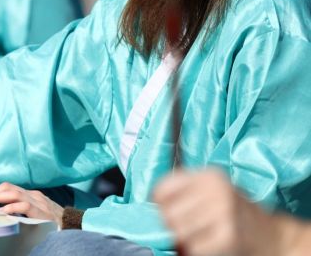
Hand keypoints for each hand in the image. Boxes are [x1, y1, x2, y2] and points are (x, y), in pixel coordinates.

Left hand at [0, 182, 63, 224]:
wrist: (74, 227)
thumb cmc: (55, 224)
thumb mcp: (36, 215)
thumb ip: (22, 211)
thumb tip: (2, 213)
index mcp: (31, 195)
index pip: (7, 188)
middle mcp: (34, 195)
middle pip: (7, 187)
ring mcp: (38, 201)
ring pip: (13, 192)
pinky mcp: (42, 211)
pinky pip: (23, 206)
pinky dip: (10, 208)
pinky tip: (1, 213)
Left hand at [153, 169, 278, 255]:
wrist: (272, 237)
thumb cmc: (235, 213)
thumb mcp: (212, 192)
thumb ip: (185, 194)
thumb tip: (151, 208)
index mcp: (209, 176)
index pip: (162, 189)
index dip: (159, 205)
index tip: (165, 211)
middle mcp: (216, 190)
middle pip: (167, 213)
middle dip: (171, 226)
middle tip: (186, 229)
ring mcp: (224, 212)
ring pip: (177, 232)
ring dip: (183, 240)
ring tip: (198, 237)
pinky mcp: (229, 236)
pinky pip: (192, 248)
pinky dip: (195, 251)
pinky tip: (208, 245)